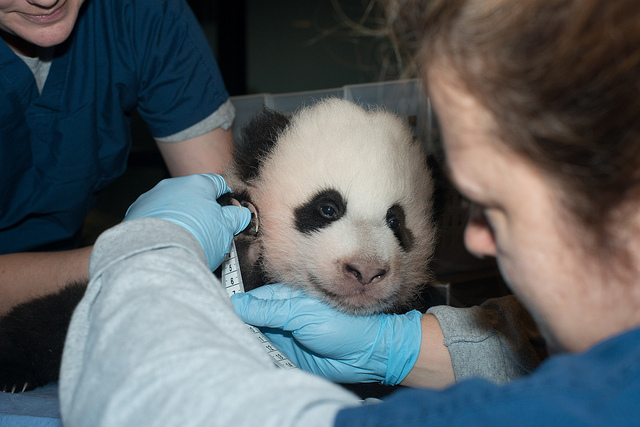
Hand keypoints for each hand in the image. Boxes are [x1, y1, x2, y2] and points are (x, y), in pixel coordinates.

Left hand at [124, 174, 250, 269]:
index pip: (216, 183)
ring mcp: (151, 199)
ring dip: (179, 217)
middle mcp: (172, 186)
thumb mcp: (226, 229)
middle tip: (207, 229)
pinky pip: (152, 218)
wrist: (157, 255)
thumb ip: (236, 217)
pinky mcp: (134, 215)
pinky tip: (166, 242)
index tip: (227, 208)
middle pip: (191, 194)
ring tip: (184, 239)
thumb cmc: (196, 238)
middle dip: (200, 209)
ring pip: (170, 206)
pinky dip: (160, 227)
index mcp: (197, 184)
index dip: (225, 196)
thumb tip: (241, 215)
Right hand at [231, 283, 421, 384]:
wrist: (365, 355)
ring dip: (243, 340)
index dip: (235, 305)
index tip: (213, 308)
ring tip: (222, 342)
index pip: (252, 300)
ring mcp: (284, 336)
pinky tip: (240, 356)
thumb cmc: (342, 326)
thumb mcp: (301, 313)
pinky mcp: (287, 355)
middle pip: (250, 319)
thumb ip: (269, 309)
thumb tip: (238, 303)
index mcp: (286, 298)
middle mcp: (282, 316)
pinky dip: (254, 355)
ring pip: (255, 337)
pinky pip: (265, 354)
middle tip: (214, 330)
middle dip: (236, 324)